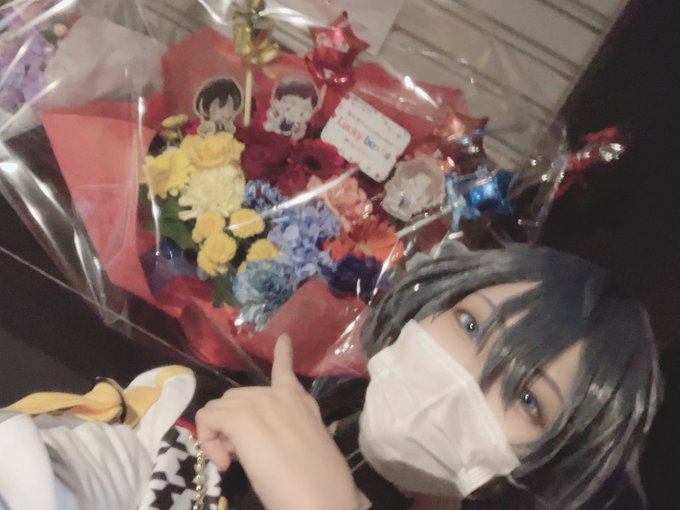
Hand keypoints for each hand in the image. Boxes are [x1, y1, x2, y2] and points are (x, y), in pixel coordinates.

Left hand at [196, 336, 368, 509]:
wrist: (324, 500)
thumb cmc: (322, 486)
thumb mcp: (310, 448)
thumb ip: (290, 432)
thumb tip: (266, 441)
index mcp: (303, 403)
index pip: (286, 370)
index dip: (282, 355)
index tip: (283, 340)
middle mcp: (282, 396)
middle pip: (238, 397)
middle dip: (233, 423)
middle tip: (244, 456)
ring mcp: (262, 403)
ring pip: (221, 406)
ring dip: (220, 432)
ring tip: (237, 460)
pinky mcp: (242, 418)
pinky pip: (208, 418)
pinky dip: (208, 440)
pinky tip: (225, 462)